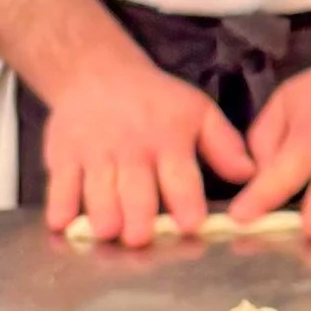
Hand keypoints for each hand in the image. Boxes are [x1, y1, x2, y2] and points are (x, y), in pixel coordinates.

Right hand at [0, 0, 251, 241]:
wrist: (96, 73)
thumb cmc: (155, 100)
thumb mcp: (197, 111)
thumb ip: (224, 145)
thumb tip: (250, 175)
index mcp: (169, 140)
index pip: (180, 177)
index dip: (186, 203)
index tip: (191, 226)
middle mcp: (131, 150)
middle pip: (135, 191)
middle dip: (138, 217)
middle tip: (141, 237)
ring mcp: (94, 155)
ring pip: (97, 193)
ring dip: (102, 216)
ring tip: (108, 233)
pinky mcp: (63, 157)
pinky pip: (60, 186)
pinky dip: (60, 206)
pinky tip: (63, 224)